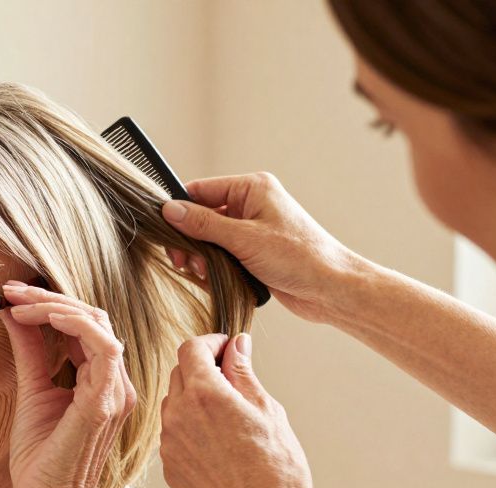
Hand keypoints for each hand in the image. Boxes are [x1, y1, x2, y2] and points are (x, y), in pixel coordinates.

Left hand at [0, 282, 136, 487]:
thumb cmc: (41, 459)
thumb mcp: (32, 392)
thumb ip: (31, 354)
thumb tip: (16, 315)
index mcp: (102, 383)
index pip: (86, 326)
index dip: (52, 305)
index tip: (13, 295)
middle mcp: (116, 384)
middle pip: (95, 318)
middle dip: (51, 298)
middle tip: (12, 290)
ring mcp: (116, 392)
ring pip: (99, 324)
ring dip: (56, 307)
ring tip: (19, 303)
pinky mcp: (105, 402)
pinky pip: (102, 346)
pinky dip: (72, 324)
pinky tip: (39, 319)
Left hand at [159, 333, 319, 487]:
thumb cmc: (277, 469)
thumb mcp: (268, 410)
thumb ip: (244, 373)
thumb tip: (237, 346)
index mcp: (204, 394)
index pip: (191, 349)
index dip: (210, 343)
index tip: (227, 348)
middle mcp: (178, 416)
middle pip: (179, 373)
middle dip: (202, 368)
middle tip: (233, 377)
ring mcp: (169, 444)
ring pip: (174, 404)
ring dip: (194, 399)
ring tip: (229, 414)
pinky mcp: (170, 467)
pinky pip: (174, 434)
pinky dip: (190, 428)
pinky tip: (220, 443)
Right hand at [160, 172, 364, 323]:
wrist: (330, 289)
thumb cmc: (299, 257)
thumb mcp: (244, 239)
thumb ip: (203, 224)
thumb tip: (170, 210)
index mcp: (252, 189)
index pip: (200, 190)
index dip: (179, 210)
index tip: (164, 232)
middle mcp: (251, 205)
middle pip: (201, 217)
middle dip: (190, 241)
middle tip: (183, 262)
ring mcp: (252, 230)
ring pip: (208, 240)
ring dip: (201, 258)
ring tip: (202, 273)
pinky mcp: (253, 252)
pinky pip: (221, 255)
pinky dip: (213, 269)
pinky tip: (215, 281)